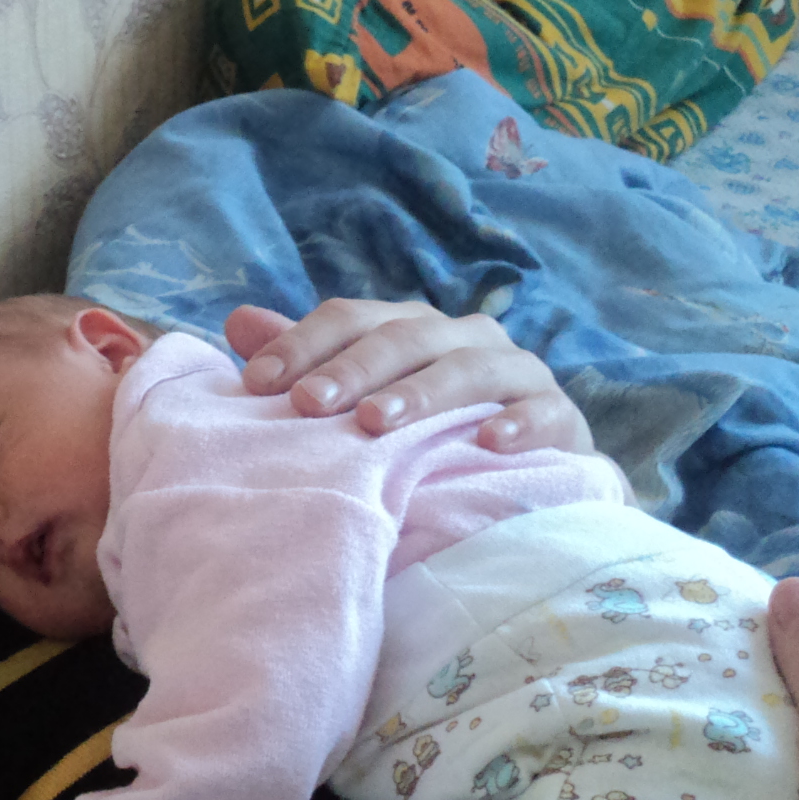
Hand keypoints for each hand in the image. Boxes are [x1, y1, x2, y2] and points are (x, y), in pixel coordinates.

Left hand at [225, 298, 592, 453]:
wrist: (521, 481)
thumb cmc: (426, 436)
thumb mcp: (363, 400)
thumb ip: (309, 363)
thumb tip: (237, 320)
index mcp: (412, 328)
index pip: (352, 318)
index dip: (303, 344)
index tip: (255, 383)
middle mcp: (464, 338)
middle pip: (406, 337)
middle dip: (354, 369)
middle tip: (309, 404)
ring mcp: (517, 374)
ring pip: (470, 368)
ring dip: (423, 392)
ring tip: (378, 423)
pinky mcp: (560, 418)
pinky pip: (543, 414)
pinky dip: (518, 425)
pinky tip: (487, 443)